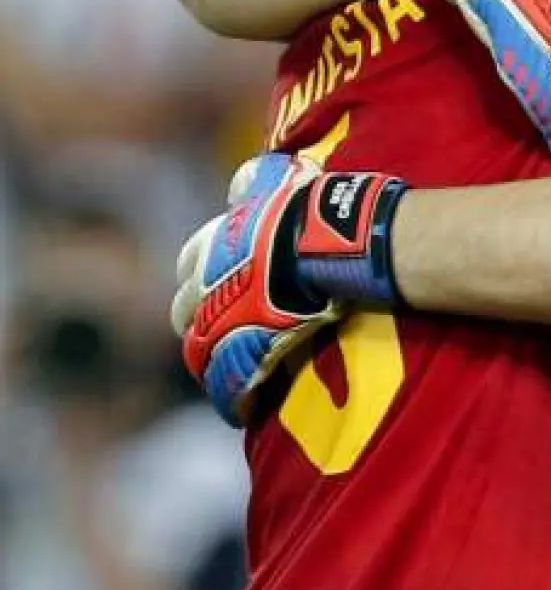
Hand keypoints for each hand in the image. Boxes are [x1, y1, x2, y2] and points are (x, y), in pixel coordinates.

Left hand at [172, 154, 405, 425]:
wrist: (326, 241)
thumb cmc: (308, 209)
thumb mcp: (273, 181)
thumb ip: (251, 184)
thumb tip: (240, 184)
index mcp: (212, 244)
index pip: (190, 263)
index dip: (203, 276)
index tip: (219, 286)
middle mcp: (206, 284)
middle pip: (185, 312)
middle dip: (201, 322)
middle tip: (228, 331)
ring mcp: (221, 320)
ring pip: (200, 352)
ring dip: (215, 362)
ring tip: (237, 372)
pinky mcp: (241, 352)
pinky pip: (227, 383)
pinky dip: (233, 397)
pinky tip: (245, 407)